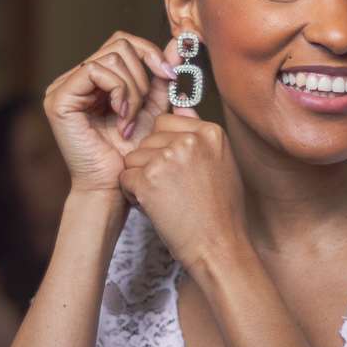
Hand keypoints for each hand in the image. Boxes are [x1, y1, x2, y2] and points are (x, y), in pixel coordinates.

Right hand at [44, 32, 174, 196]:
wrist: (115, 188)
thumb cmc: (131, 155)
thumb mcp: (154, 109)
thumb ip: (161, 78)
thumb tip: (177, 45)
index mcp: (94, 79)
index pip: (123, 43)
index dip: (149, 53)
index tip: (171, 75)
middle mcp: (75, 78)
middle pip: (119, 44)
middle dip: (142, 76)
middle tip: (142, 110)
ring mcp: (63, 87)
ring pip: (111, 56)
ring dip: (132, 90)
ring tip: (131, 120)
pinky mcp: (58, 98)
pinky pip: (95, 71)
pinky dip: (118, 91)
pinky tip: (122, 118)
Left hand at [119, 113, 246, 272]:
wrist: (219, 247)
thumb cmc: (221, 211)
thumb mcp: (220, 162)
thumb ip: (197, 131)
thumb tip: (179, 98)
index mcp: (210, 132)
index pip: (166, 122)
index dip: (165, 147)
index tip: (178, 171)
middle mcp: (190, 139)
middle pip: (148, 139)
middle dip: (151, 163)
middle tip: (172, 190)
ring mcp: (168, 158)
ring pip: (133, 158)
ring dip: (141, 179)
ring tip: (164, 200)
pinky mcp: (148, 179)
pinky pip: (125, 178)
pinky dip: (133, 196)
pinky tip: (154, 208)